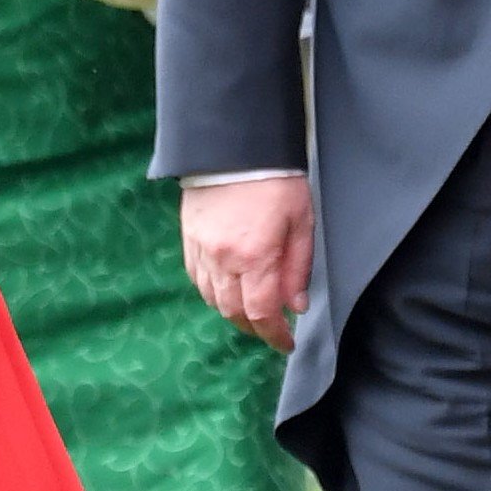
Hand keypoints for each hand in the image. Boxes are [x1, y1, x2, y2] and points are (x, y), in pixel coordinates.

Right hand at [183, 176, 313, 351]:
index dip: (274, 335)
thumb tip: (295, 305)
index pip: (261, 313)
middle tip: (272, 331)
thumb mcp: (301, 222)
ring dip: (234, 314)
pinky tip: (228, 291)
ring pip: (213, 299)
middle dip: (255, 329)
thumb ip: (297, 268)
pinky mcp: (189, 240)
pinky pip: (198, 280)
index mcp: (255, 257)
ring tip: (253, 314)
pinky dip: (213, 294)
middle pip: (234, 312)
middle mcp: (223, 260)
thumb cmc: (276, 180)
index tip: (286, 344)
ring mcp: (201, 251)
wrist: (233, 147)